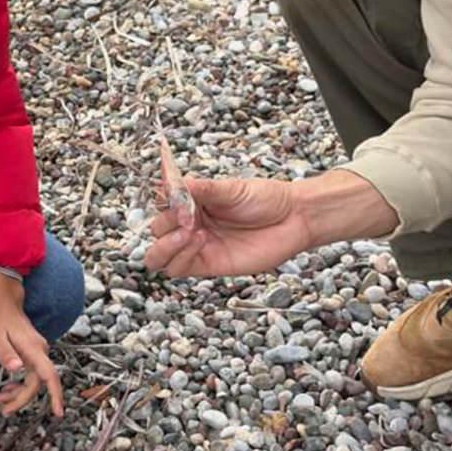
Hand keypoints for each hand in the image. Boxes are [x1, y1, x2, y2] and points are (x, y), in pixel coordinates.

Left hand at [0, 271, 63, 416]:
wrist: (3, 303)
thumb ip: (5, 354)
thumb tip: (16, 368)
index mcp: (33, 350)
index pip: (49, 376)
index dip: (55, 395)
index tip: (58, 412)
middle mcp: (39, 352)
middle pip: (36, 384)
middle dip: (21, 400)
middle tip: (3, 410)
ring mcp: (37, 353)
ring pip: (32, 382)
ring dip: (17, 395)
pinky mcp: (32, 354)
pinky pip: (29, 375)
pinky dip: (18, 386)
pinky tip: (6, 390)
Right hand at [145, 174, 308, 279]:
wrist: (294, 219)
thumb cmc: (266, 199)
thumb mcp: (232, 188)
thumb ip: (202, 188)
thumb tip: (174, 182)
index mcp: (193, 201)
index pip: (162, 203)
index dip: (164, 201)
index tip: (176, 196)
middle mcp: (191, 223)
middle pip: (157, 230)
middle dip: (166, 224)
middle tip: (187, 218)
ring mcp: (197, 246)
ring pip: (158, 256)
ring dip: (166, 245)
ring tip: (190, 232)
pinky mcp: (208, 265)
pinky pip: (179, 268)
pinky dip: (181, 256)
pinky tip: (199, 241)